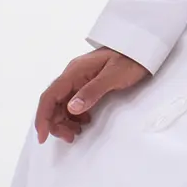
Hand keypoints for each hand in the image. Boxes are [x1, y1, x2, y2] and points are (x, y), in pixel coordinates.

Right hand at [34, 47, 149, 142]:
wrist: (143, 49)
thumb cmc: (131, 59)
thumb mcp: (114, 76)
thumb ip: (93, 91)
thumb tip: (72, 108)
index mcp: (75, 71)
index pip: (50, 96)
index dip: (43, 117)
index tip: (43, 137)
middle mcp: (73, 75)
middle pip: (54, 103)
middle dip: (56, 123)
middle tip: (70, 137)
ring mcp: (80, 79)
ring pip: (62, 104)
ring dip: (65, 121)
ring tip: (76, 133)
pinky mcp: (88, 84)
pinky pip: (73, 103)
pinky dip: (74, 116)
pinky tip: (84, 122)